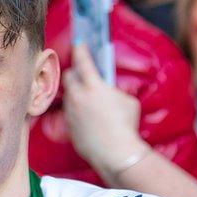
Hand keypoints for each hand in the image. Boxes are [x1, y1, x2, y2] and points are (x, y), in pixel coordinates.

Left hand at [63, 43, 147, 180]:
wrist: (115, 152)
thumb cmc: (126, 125)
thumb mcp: (128, 101)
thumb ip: (115, 91)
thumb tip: (109, 90)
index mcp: (93, 86)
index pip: (82, 60)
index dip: (81, 49)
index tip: (80, 43)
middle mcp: (78, 97)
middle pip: (69, 76)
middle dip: (75, 72)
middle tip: (83, 72)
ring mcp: (71, 113)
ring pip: (68, 96)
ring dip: (76, 91)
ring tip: (86, 94)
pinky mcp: (70, 127)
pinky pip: (70, 113)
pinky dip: (77, 110)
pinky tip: (87, 114)